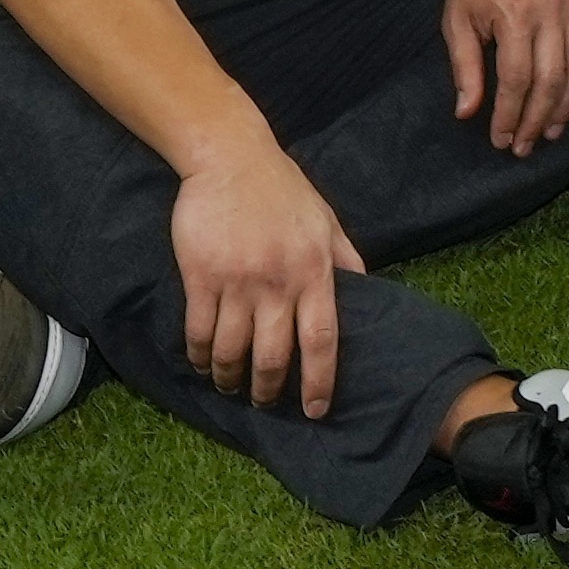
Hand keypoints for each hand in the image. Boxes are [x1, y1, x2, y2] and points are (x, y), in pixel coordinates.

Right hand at [171, 135, 361, 412]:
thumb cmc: (283, 190)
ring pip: (232, 351)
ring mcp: (238, 282)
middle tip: (265, 403)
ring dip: (229, 377)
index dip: (320, 381)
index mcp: (316, 271)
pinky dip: (199, 356)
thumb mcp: (327, 221)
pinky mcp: (201, 277)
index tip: (317, 411)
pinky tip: (201, 362)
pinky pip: (199, 332)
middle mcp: (279, 283)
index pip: (324, 339)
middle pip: (274, 356)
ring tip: (230, 385)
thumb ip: (346, 259)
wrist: (231, 158)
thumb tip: (369, 293)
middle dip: (269, 390)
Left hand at [441, 0, 568, 148]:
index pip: (517, 79)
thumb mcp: (456, 22)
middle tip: (527, 144)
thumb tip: (468, 113)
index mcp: (514, 14)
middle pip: (552, 78)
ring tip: (555, 128)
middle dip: (539, 119)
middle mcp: (550, 7)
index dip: (510, 116)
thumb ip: (464, 68)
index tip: (502, 140)